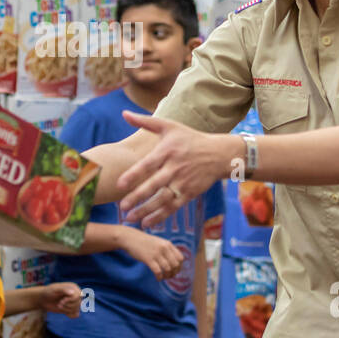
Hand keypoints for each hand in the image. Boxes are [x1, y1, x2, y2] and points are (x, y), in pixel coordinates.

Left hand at [40, 282, 82, 317]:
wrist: (43, 299)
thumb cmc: (48, 292)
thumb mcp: (54, 289)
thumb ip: (63, 290)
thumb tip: (73, 293)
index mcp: (73, 287)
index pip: (78, 295)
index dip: (70, 300)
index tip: (61, 301)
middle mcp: (75, 294)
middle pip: (78, 303)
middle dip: (68, 305)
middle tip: (59, 304)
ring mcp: (73, 302)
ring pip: (76, 309)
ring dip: (67, 310)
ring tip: (59, 306)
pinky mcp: (71, 309)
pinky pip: (76, 314)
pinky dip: (71, 315)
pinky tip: (65, 313)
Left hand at [117, 111, 238, 228]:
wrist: (219, 154)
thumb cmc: (190, 139)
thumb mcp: (169, 126)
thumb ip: (145, 121)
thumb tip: (124, 113)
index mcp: (167, 151)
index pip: (148, 164)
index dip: (134, 175)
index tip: (119, 184)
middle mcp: (175, 168)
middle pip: (154, 185)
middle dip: (138, 197)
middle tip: (122, 207)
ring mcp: (183, 182)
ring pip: (162, 199)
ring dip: (146, 211)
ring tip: (130, 219)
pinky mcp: (189, 193)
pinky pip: (172, 207)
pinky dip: (160, 216)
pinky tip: (146, 223)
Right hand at [118, 226, 184, 279]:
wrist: (130, 238)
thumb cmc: (144, 242)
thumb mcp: (158, 242)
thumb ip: (167, 250)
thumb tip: (175, 263)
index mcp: (168, 244)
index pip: (180, 258)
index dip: (179, 267)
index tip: (174, 271)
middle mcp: (164, 248)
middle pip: (175, 265)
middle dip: (174, 273)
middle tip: (169, 276)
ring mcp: (156, 253)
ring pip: (168, 269)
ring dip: (167, 276)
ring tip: (163, 277)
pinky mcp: (148, 259)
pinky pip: (158, 271)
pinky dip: (159, 277)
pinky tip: (158, 278)